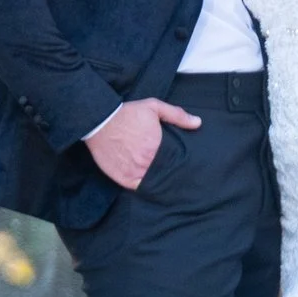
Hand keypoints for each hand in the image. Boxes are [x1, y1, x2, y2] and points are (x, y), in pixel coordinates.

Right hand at [84, 98, 200, 189]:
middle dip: (171, 174)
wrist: (99, 121)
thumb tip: (198, 123)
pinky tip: (150, 185)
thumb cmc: (127, 114)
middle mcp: (147, 162)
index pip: (175, 162)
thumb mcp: (154, 107)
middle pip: (165, 174)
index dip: (180, 164)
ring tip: (167, 184)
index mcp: (158, 147)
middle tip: (179, 177)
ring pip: (153, 183)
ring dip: (159, 182)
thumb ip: (177, 115)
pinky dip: (145, 187)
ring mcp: (134, 172)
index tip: (186, 166)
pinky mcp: (122, 178)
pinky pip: (138, 188)